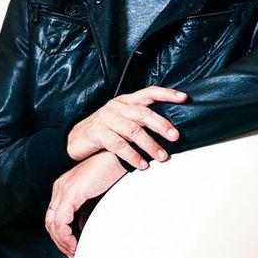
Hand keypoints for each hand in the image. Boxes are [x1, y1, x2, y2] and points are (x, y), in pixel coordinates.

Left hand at [45, 152, 127, 257]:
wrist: (118, 156)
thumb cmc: (111, 170)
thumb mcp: (95, 193)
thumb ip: (85, 209)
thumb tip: (79, 227)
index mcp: (64, 186)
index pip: (54, 216)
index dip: (60, 234)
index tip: (71, 246)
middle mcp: (60, 187)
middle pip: (50, 221)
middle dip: (59, 241)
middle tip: (71, 253)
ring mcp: (63, 189)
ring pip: (53, 224)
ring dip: (62, 242)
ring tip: (73, 252)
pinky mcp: (71, 193)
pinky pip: (61, 221)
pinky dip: (65, 236)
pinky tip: (74, 243)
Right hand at [66, 85, 185, 165]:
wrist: (74, 139)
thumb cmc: (104, 130)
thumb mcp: (121, 119)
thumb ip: (140, 120)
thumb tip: (168, 129)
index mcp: (126, 101)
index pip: (149, 93)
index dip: (167, 94)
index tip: (183, 98)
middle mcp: (117, 107)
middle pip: (144, 113)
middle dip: (161, 125)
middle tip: (175, 136)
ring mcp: (106, 119)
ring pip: (133, 131)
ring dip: (150, 145)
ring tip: (162, 156)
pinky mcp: (98, 133)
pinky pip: (119, 145)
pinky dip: (132, 156)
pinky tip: (142, 164)